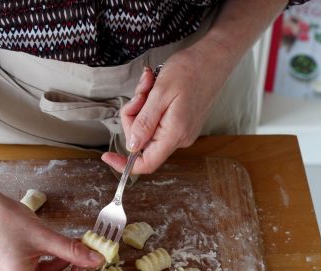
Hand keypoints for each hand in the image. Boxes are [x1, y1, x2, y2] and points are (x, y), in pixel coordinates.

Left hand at [102, 41, 232, 173]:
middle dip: (133, 116)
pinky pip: (156, 120)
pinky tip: (155, 87)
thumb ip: (145, 123)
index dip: (124, 164)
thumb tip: (132, 147)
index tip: (107, 155)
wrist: (213, 58)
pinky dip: (150, 105)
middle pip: (141, 142)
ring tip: (150, 84)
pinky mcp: (180, 123)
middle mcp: (179, 138)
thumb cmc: (189, 71)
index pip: (147, 164)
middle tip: (140, 93)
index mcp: (174, 134)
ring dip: (141, 106)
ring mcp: (181, 131)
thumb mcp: (160, 94)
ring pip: (146, 128)